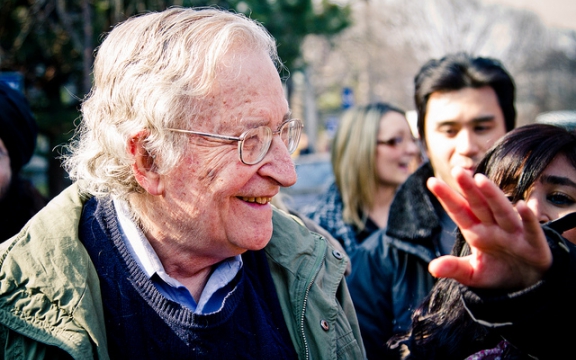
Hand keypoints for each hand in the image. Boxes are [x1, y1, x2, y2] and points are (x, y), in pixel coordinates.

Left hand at [426, 167, 551, 288]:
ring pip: (501, 210)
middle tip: (457, 171)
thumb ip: (454, 268)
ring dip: (492, 195)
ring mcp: (513, 232)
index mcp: (475, 231)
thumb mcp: (473, 274)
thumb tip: (431, 268)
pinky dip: (528, 218)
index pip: (459, 211)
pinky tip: (522, 206)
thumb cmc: (498, 272)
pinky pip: (531, 228)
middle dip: (468, 188)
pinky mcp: (533, 242)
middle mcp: (493, 227)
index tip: (431, 181)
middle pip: (478, 204)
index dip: (446, 197)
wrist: (528, 282)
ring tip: (481, 179)